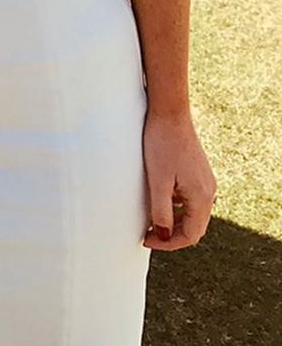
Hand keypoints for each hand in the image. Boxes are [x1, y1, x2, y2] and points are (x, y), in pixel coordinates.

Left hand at [142, 111, 215, 249]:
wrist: (169, 112)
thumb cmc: (162, 144)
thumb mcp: (158, 181)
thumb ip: (161, 211)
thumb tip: (165, 237)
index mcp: (202, 197)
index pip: (191, 235)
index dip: (169, 243)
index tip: (147, 240)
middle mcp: (209, 191)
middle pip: (194, 226)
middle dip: (172, 234)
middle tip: (148, 234)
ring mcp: (205, 181)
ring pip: (192, 212)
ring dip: (174, 220)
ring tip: (151, 219)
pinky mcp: (197, 172)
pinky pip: (189, 198)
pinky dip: (176, 206)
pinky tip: (159, 200)